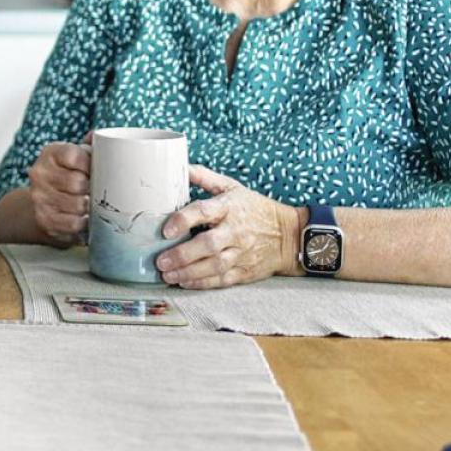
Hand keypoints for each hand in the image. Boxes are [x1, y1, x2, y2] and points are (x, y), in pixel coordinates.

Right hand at [27, 139, 91, 244]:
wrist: (41, 202)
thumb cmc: (65, 176)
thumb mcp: (73, 156)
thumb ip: (89, 146)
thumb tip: (99, 136)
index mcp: (49, 153)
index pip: (73, 155)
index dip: (89, 164)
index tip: (97, 170)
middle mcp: (39, 174)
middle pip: (77, 183)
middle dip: (92, 188)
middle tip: (96, 190)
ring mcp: (39, 198)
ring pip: (77, 205)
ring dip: (89, 206)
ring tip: (91, 203)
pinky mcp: (44, 219)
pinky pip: (73, 223)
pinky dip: (83, 222)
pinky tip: (84, 217)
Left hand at [155, 165, 297, 288]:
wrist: (289, 235)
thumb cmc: (255, 208)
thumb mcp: (232, 187)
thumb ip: (204, 177)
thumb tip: (179, 167)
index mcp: (229, 207)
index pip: (204, 211)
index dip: (183, 220)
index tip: (166, 230)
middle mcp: (236, 231)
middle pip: (208, 245)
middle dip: (182, 255)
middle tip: (160, 261)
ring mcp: (242, 253)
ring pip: (214, 265)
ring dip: (188, 272)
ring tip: (167, 274)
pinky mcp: (246, 270)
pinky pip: (223, 279)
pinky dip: (203, 283)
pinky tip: (185, 282)